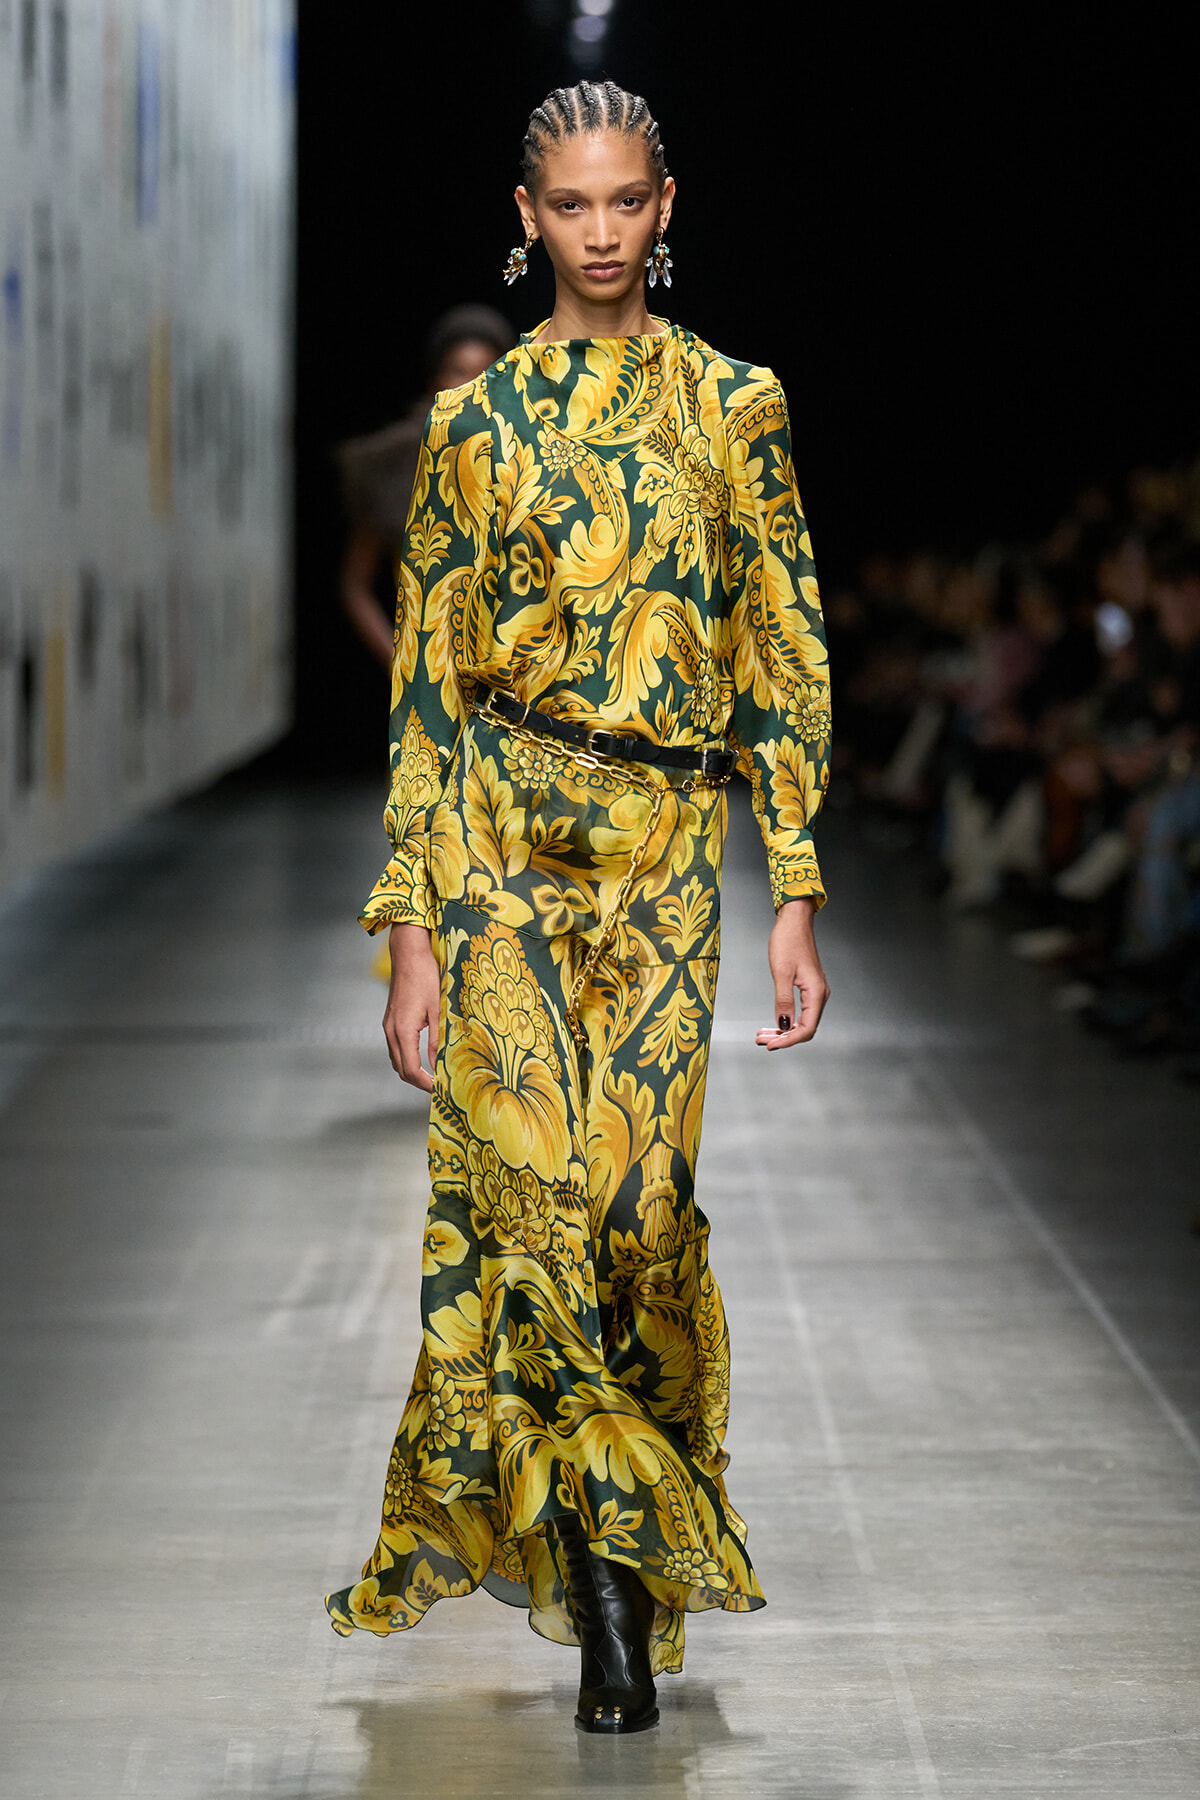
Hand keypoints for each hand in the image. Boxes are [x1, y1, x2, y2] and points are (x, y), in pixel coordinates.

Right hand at [382, 923, 440, 1091]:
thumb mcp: (437, 1009)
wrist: (408, 956)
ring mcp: (388, 1026)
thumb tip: (440, 1064)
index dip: (425, 1083)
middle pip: (400, 1069)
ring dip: (412, 1072)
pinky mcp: (390, 1021)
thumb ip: (437, 1039)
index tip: (440, 1091)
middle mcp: (391, 1031)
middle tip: (438, 1088)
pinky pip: (396, 1049)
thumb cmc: (425, 978)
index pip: (411, 1069)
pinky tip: (422, 1058)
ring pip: (396, 1060)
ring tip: (433, 1077)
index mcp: (402, 1031)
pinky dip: (407, 1059)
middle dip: (418, 1082)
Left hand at [755, 897, 829, 1049]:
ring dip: (783, 1031)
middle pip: (805, 1028)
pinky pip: (801, 1012)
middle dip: (783, 1038)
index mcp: (816, 993)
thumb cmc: (788, 941)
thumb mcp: (781, 972)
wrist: (794, 921)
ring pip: (802, 1021)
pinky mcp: (809, 988)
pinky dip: (786, 1020)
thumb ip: (783, 1001)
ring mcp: (815, 992)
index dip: (789, 1041)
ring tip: (763, 1035)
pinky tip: (773, 1023)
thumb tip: (783, 1026)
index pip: (807, 1028)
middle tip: (761, 1040)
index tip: (770, 1045)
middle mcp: (820, 995)